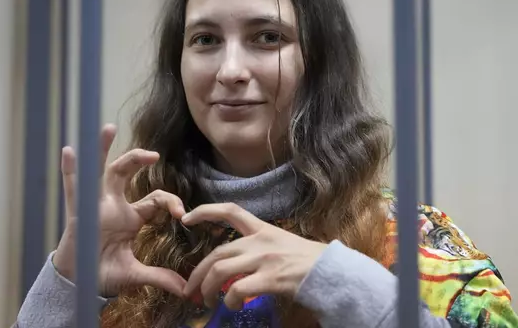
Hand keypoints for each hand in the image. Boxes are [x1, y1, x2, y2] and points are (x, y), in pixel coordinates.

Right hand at [52, 124, 186, 296]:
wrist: (80, 282)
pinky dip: (71, 170)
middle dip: (138, 159)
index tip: (183, 214)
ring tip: (107, 128)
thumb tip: (185, 287)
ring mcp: (95, 205)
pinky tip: (71, 151)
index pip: (155, 199)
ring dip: (103, 150)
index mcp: (131, 216)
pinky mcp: (77, 213)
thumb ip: (159, 277)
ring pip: (100, 171)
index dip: (171, 201)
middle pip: (126, 173)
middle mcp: (113, 204)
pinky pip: (73, 188)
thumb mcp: (135, 273)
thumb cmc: (105, 271)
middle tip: (154, 154)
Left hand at [180, 203, 327, 309]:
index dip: (205, 211)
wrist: (331, 272)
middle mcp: (260, 241)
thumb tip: (235, 263)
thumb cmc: (308, 261)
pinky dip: (230, 301)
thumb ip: (258, 248)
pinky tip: (233, 306)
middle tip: (190, 288)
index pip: (230, 210)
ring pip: (221, 270)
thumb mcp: (281, 244)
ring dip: (207, 288)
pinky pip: (237, 290)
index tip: (186, 218)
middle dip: (198, 272)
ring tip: (206, 301)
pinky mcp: (269, 279)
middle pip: (217, 252)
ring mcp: (264, 259)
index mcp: (263, 228)